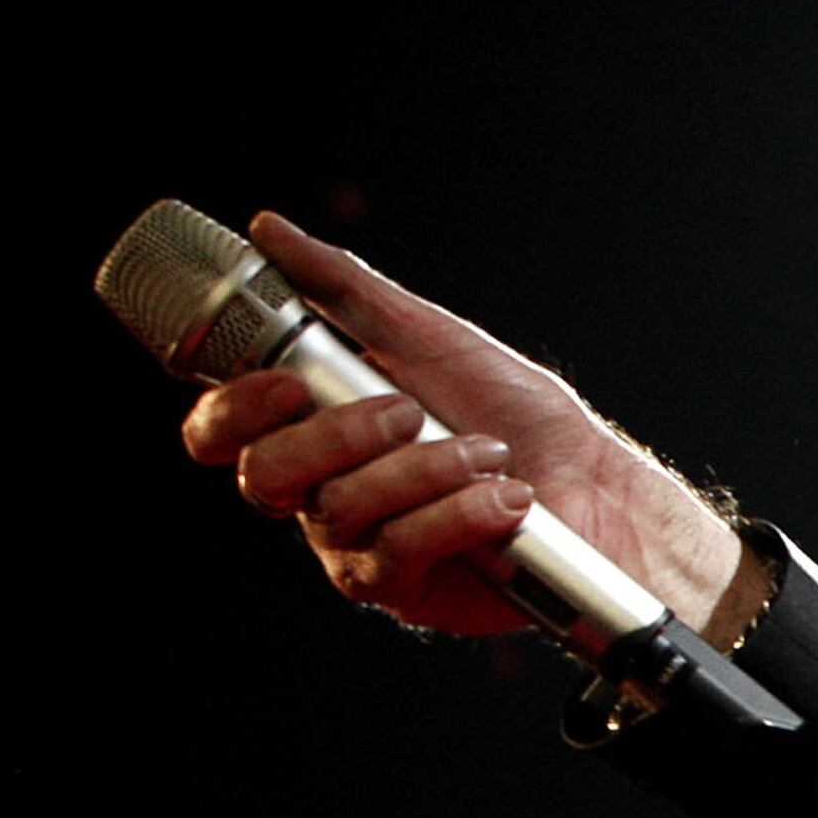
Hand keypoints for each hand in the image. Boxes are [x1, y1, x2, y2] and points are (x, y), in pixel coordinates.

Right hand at [176, 213, 756, 641]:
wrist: (595, 485)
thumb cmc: (515, 413)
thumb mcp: (428, 335)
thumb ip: (343, 288)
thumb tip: (267, 229)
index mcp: (311, 427)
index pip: (221, 431)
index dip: (233, 410)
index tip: (288, 383)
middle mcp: (320, 490)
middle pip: (265, 474)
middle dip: (340, 436)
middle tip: (410, 411)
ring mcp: (356, 544)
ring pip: (339, 509)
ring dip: (424, 470)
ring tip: (488, 452)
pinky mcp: (403, 587)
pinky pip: (397, 550)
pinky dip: (457, 514)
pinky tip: (505, 497)